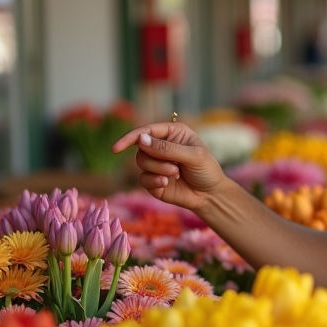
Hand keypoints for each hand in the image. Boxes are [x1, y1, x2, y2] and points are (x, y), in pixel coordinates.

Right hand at [111, 123, 225, 209]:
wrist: (210, 195)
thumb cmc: (206, 171)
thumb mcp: (193, 155)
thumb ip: (167, 148)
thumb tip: (140, 140)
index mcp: (172, 133)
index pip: (146, 131)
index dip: (130, 138)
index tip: (116, 148)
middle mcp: (161, 146)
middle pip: (141, 149)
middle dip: (156, 160)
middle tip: (176, 168)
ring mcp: (156, 164)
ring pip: (141, 163)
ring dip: (158, 170)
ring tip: (175, 174)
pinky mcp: (153, 180)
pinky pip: (143, 179)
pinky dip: (153, 181)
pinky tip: (166, 184)